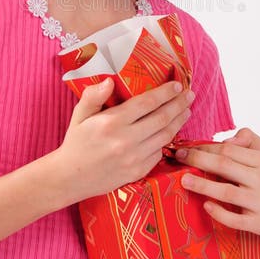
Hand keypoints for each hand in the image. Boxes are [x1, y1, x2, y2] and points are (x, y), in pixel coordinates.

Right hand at [56, 78, 194, 202]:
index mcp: (112, 122)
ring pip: (165, 137)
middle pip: (162, 119)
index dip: (165, 93)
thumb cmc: (76, 143)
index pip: (147, 103)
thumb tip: (110, 81)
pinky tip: (172, 131)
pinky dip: (168, 141)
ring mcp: (134, 158)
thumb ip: (93, 96)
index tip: (177, 85)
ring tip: (186, 110)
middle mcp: (126, 140)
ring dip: (179, 122)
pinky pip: (159, 153)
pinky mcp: (138, 172)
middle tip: (190, 95)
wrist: (70, 178)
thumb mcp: (79, 115)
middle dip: (179, 105)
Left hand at [175, 128, 259, 253]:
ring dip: (203, 185)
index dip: (205, 147)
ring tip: (184, 180)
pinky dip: (219, 212)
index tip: (185, 147)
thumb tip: (226, 139)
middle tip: (178, 157)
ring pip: (227, 191)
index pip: (229, 150)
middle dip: (198, 160)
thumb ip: (249, 139)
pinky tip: (206, 205)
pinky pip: (236, 219)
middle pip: (225, 166)